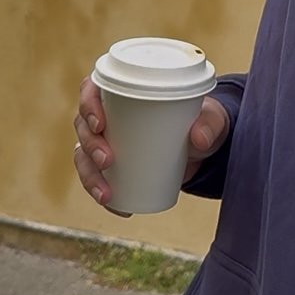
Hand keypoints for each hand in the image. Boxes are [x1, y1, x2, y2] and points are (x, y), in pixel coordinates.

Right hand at [74, 77, 230, 213]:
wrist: (203, 146)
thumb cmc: (200, 120)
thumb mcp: (210, 119)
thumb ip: (209, 124)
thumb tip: (199, 140)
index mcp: (123, 91)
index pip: (92, 89)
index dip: (88, 104)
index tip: (100, 124)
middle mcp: (108, 115)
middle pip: (83, 126)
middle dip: (90, 145)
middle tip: (108, 160)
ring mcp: (107, 140)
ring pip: (84, 156)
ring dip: (89, 175)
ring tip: (106, 193)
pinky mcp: (113, 164)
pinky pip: (96, 178)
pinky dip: (100, 192)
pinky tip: (113, 205)